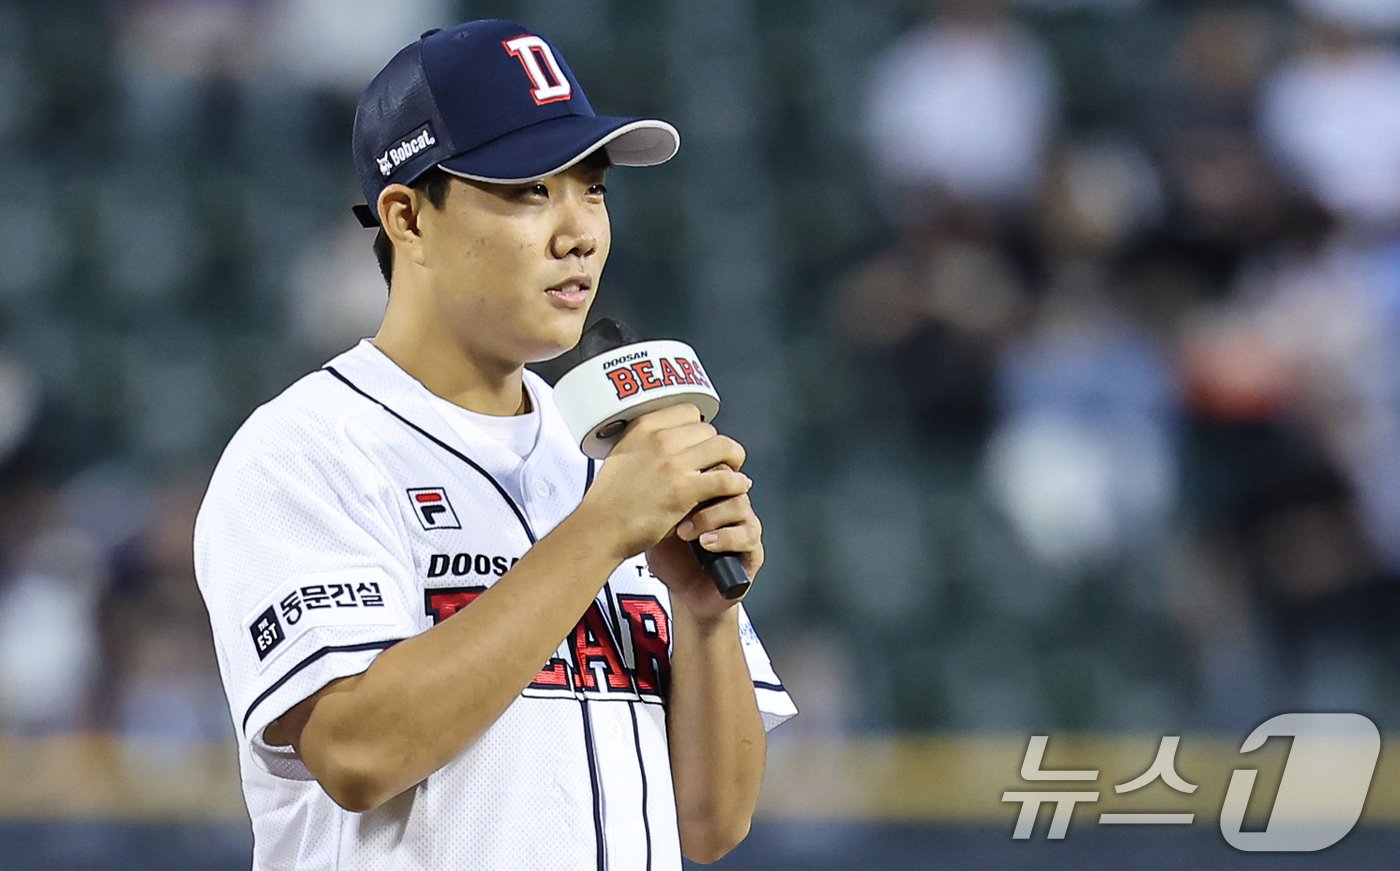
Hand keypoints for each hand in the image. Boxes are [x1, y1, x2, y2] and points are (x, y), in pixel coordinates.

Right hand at [580, 403, 749, 561]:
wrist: (601, 527)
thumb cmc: (610, 499)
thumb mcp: (622, 453)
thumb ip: (647, 442)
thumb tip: (675, 439)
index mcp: (644, 427)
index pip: (689, 411)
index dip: (700, 428)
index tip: (701, 442)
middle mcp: (660, 439)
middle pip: (709, 430)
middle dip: (716, 446)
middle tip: (718, 462)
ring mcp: (673, 464)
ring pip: (723, 448)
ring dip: (733, 460)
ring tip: (733, 472)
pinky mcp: (685, 490)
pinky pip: (726, 479)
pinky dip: (737, 483)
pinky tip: (737, 488)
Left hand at [646, 476, 763, 623]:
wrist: (685, 595)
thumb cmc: (673, 559)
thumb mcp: (658, 523)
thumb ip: (661, 498)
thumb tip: (652, 472)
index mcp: (710, 493)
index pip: (713, 465)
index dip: (698, 472)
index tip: (675, 482)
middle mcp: (730, 506)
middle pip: (730, 480)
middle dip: (704, 491)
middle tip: (680, 505)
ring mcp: (744, 526)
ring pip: (739, 505)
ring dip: (710, 517)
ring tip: (687, 532)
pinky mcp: (753, 551)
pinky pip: (748, 535)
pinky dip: (725, 538)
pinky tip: (706, 543)